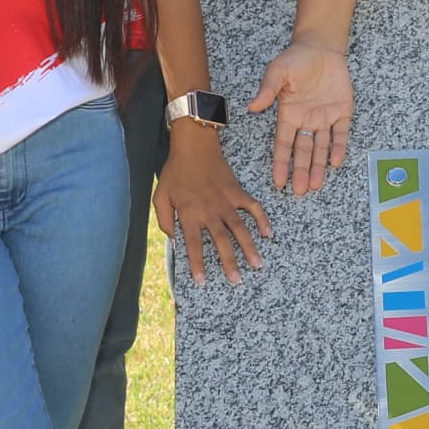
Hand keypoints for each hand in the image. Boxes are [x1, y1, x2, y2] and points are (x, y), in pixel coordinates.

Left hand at [157, 122, 270, 282]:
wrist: (193, 147)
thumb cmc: (174, 172)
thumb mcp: (160, 196)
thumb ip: (165, 220)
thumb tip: (174, 238)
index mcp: (189, 214)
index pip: (194, 245)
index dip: (197, 264)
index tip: (202, 281)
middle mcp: (209, 211)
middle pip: (221, 241)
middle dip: (229, 262)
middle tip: (236, 280)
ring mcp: (226, 201)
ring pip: (240, 229)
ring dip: (249, 247)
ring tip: (257, 264)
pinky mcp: (237, 192)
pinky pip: (253, 207)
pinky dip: (262, 219)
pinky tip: (268, 233)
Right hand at [250, 38, 351, 196]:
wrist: (320, 46)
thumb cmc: (295, 59)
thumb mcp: (278, 72)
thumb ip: (268, 90)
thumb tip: (252, 107)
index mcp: (288, 115)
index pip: (284, 144)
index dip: (281, 163)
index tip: (279, 181)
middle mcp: (306, 121)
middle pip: (303, 151)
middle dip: (301, 171)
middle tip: (300, 191)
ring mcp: (325, 118)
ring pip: (322, 147)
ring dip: (319, 166)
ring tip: (316, 184)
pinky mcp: (342, 111)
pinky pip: (341, 133)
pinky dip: (339, 146)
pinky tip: (336, 161)